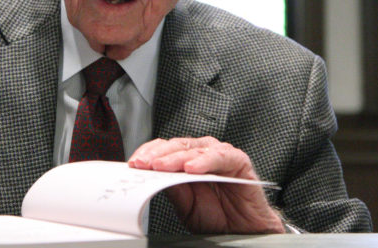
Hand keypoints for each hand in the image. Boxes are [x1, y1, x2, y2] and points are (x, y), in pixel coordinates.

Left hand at [128, 136, 283, 233]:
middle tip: (143, 164)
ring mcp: (219, 154)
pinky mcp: (238, 160)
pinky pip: (220, 156)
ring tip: (161, 166)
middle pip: (176, 146)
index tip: (133, 164)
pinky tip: (191, 168)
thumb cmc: (217, 216)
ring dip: (176, 157)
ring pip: (194, 148)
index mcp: (187, 160)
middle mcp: (202, 153)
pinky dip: (205, 160)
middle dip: (157, 154)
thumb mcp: (185, 204)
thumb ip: (171, 186)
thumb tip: (149, 176)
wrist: (244, 231)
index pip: (163, 149)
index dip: (148, 153)